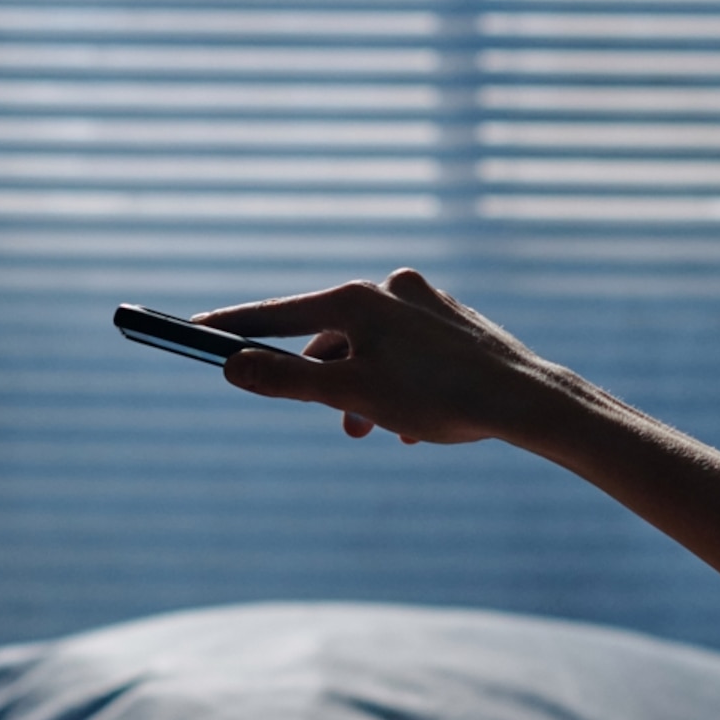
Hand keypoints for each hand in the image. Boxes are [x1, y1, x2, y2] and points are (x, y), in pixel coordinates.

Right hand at [196, 268, 562, 444]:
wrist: (525, 401)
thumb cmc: (437, 398)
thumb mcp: (351, 395)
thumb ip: (287, 380)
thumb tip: (232, 365)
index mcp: (356, 299)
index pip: (278, 313)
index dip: (233, 327)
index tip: (194, 331)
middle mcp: (388, 288)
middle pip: (327, 335)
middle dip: (323, 383)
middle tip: (337, 424)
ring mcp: (423, 302)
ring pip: (369, 350)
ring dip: (362, 392)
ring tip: (379, 431)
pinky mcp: (451, 322)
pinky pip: (405, 354)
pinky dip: (398, 387)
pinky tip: (415, 424)